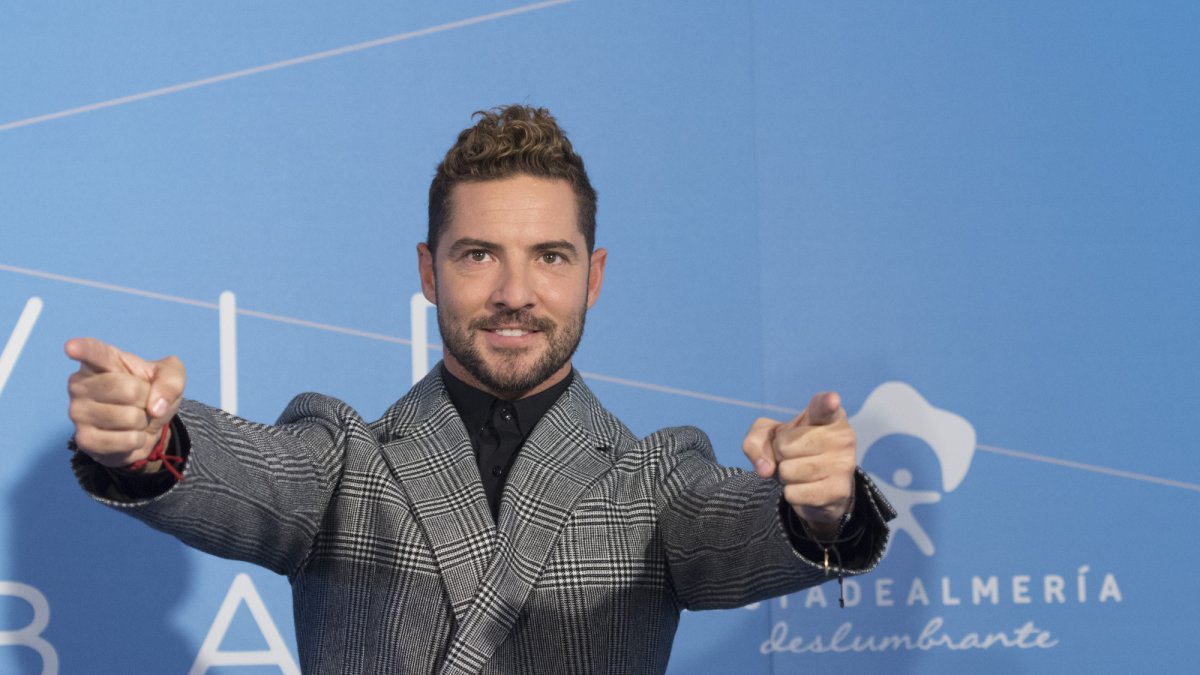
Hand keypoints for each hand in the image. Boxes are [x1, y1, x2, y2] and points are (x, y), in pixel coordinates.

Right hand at [65, 337, 185, 469]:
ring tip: (133, 417)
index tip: (72, 347)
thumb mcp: (170, 377)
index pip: (92, 352)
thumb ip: (171, 380)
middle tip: (141, 401)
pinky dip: (137, 440)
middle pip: (129, 390)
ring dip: (142, 421)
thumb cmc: (150, 392)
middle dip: (148, 399)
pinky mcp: (83, 439)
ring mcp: (78, 412)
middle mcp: (80, 384)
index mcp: (101, 361)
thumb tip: (155, 407)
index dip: (82, 349)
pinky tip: (128, 434)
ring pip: (129, 417)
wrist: (145, 426)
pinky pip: (125, 441)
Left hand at [742, 392, 856, 538]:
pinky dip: (791, 494)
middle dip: (779, 453)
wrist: (817, 484)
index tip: (832, 400)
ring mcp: (844, 464)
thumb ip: (755, 441)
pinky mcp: (839, 490)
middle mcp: (842, 436)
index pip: (823, 407)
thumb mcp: (769, 436)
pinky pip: (794, 493)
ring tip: (800, 470)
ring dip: (785, 475)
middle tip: (794, 455)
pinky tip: (806, 488)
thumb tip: (766, 469)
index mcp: (826, 415)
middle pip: (785, 445)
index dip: (827, 402)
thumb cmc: (793, 449)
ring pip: (789, 471)